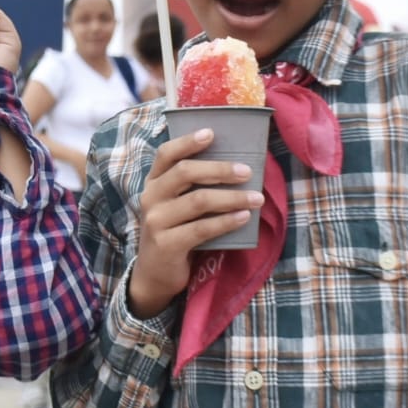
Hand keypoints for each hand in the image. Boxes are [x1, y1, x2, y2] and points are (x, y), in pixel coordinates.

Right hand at [126, 128, 262, 317]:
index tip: (212, 133)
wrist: (154, 274)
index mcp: (153, 183)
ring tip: (256, 197)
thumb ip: (191, 186)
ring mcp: (156, 222)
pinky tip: (244, 217)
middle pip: (185, 173)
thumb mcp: (175, 205)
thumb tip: (235, 165)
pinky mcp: (167, 245)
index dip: (188, 141)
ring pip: (198, 200)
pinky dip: (226, 221)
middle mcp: (150, 198)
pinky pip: (202, 228)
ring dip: (231, 197)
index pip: (166, 154)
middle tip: (247, 171)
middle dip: (220, 169)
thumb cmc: (174, 231)